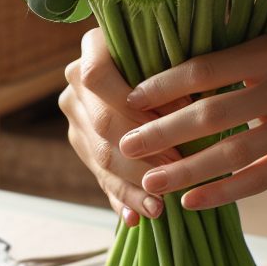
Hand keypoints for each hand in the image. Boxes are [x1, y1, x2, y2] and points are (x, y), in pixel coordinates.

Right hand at [60, 28, 179, 225]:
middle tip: (175, 171)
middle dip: (141, 152)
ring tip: (159, 205)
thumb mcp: (174, 54)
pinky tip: (136, 217)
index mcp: (93, 48)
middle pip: (104, 122)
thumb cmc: (173, 55)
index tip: (179, 114)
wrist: (145, 67)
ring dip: (132, 183)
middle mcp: (76, 83)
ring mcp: (76, 116)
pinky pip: (100, 176)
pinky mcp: (82, 145)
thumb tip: (190, 105)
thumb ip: (173, 73)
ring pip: (101, 156)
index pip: (97, 76)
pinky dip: (121, 198)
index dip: (135, 99)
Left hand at [118, 17, 266, 209]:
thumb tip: (174, 25)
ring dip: (189, 170)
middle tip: (126, 144)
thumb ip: (237, 32)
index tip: (132, 97)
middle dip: (166, 132)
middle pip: (217, 114)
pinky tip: (192, 202)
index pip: (210, 68)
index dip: (168, 84)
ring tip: (149, 181)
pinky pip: (262, 179)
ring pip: (236, 153)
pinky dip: (226, 192)